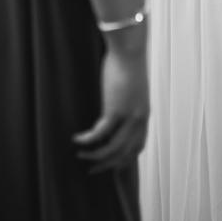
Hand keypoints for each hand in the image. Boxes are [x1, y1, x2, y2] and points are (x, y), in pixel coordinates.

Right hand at [73, 38, 148, 173]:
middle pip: (125, 153)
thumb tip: (114, 109)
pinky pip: (99, 133)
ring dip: (95, 156)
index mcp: (144, 115)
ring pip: (112, 148)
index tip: (112, 166)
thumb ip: (126, 102)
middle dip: (107, 165)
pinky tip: (77, 139)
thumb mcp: (131, 89)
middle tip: (92, 170)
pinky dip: (87, 140)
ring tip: (80, 155)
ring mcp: (129, 116)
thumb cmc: (128, 65)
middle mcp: (139, 119)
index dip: (125, 159)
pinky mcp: (115, 110)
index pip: (138, 146)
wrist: (129, 50)